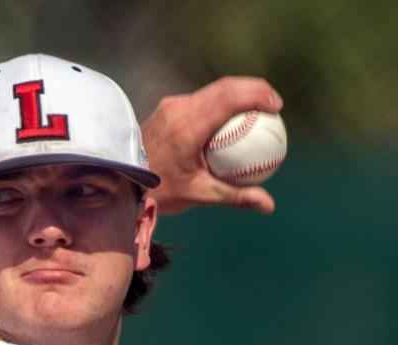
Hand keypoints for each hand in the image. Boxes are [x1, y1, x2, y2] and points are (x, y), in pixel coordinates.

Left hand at [141, 76, 282, 214]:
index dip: (257, 94)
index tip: (277, 106)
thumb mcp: (198, 194)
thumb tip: (269, 205)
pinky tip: (231, 118)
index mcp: (188, 126)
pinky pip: (200, 99)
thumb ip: (235, 196)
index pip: (229, 97)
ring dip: (237, 93)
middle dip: (254, 88)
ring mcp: (170, 106)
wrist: (121, 181)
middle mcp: (178, 109)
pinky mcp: (166, 108)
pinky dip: (221, 103)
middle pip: (224, 86)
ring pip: (212, 90)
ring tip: (257, 107)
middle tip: (274, 103)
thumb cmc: (159, 190)